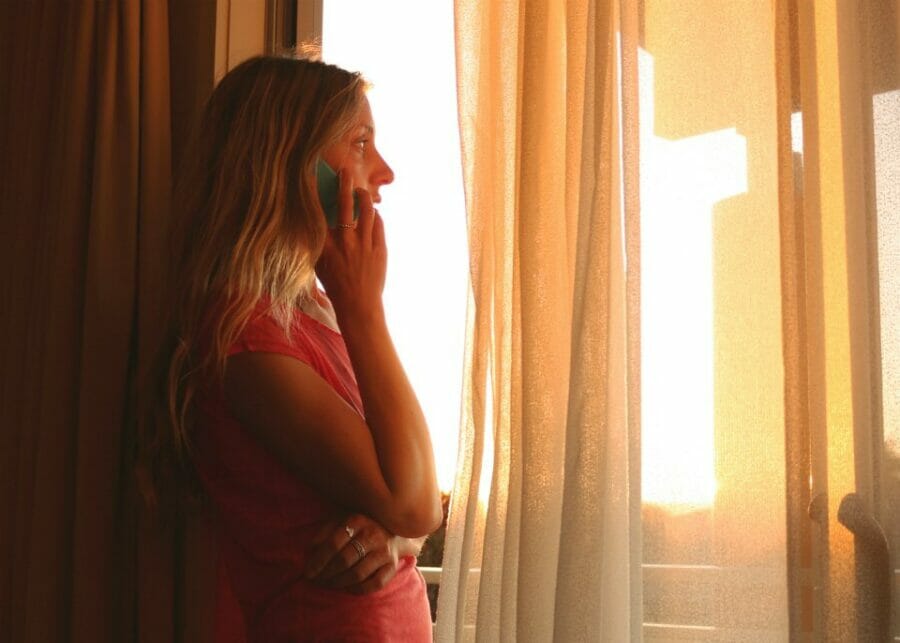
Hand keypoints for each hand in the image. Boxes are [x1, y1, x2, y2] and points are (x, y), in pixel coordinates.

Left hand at [303, 514, 418, 594]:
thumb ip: (324, 533)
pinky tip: (347, 587)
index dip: (318, 561)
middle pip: (344, 560)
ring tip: (329, 584)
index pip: (333, 544)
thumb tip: (309, 553)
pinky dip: (357, 590)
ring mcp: (384, 551)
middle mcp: (373, 534)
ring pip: (357, 574)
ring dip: (339, 583)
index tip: (307, 573)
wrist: (394, 527)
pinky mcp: (393, 566)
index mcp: (357, 520)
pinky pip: (374, 584)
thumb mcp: (341, 520)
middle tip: (317, 580)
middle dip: (326, 574)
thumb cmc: (360, 525)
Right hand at [314, 171, 386, 321]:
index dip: (317, 193)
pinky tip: (372, 213)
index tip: (316, 178)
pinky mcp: (380, 249)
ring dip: (364, 198)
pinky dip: (375, 216)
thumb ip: (317, 242)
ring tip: (361, 191)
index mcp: (326, 245)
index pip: (320, 212)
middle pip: (345, 205)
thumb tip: (317, 221)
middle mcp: (345, 242)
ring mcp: (364, 245)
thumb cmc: (335, 285)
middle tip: (345, 172)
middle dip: (345, 184)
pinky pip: (378, 225)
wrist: (358, 305)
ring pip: (367, 211)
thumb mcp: (319, 263)